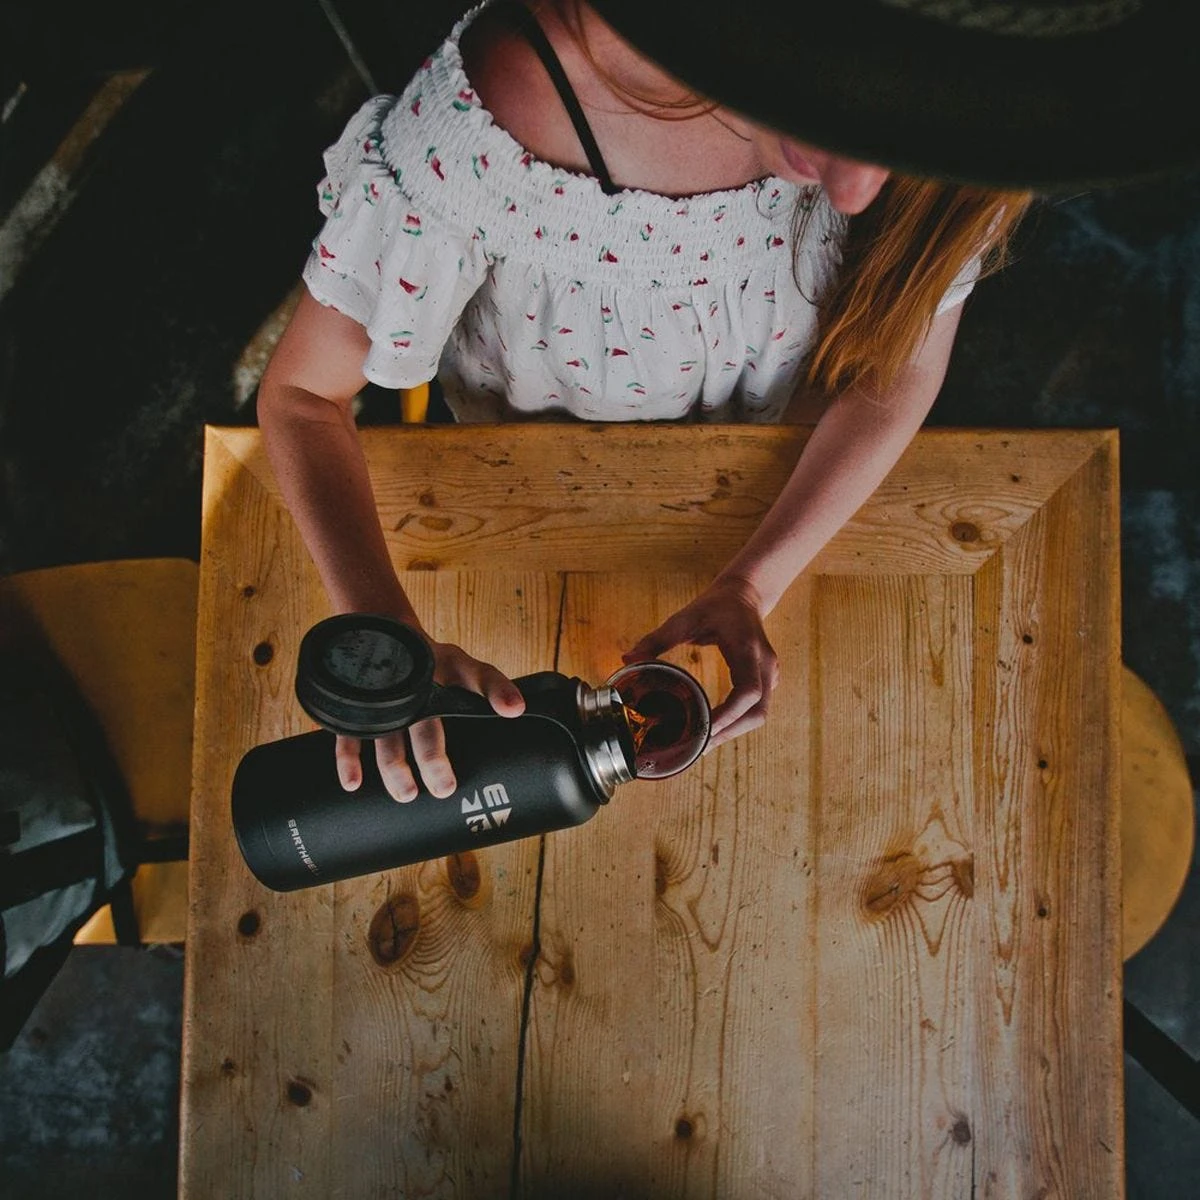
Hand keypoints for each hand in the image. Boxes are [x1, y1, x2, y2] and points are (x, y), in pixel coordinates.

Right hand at [336, 637, 524, 801]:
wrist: (388, 632)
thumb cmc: (437, 664)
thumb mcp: (466, 671)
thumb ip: (491, 691)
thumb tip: (518, 711)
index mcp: (451, 667)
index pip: (480, 675)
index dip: (498, 690)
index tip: (513, 709)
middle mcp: (418, 678)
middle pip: (426, 721)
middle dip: (433, 757)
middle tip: (443, 787)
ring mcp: (386, 691)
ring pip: (388, 733)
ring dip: (395, 766)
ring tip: (406, 793)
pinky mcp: (359, 704)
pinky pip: (350, 732)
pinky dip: (348, 759)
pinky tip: (353, 783)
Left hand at [622, 575, 778, 750]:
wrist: (744, 595)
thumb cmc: (716, 605)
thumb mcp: (685, 618)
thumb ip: (657, 639)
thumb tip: (627, 659)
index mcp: (748, 649)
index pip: (748, 692)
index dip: (728, 716)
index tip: (704, 729)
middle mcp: (764, 665)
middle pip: (757, 712)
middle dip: (729, 733)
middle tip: (698, 746)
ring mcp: (769, 674)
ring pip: (759, 715)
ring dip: (733, 732)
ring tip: (703, 744)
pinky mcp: (765, 680)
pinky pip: (755, 709)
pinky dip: (736, 723)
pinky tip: (713, 729)